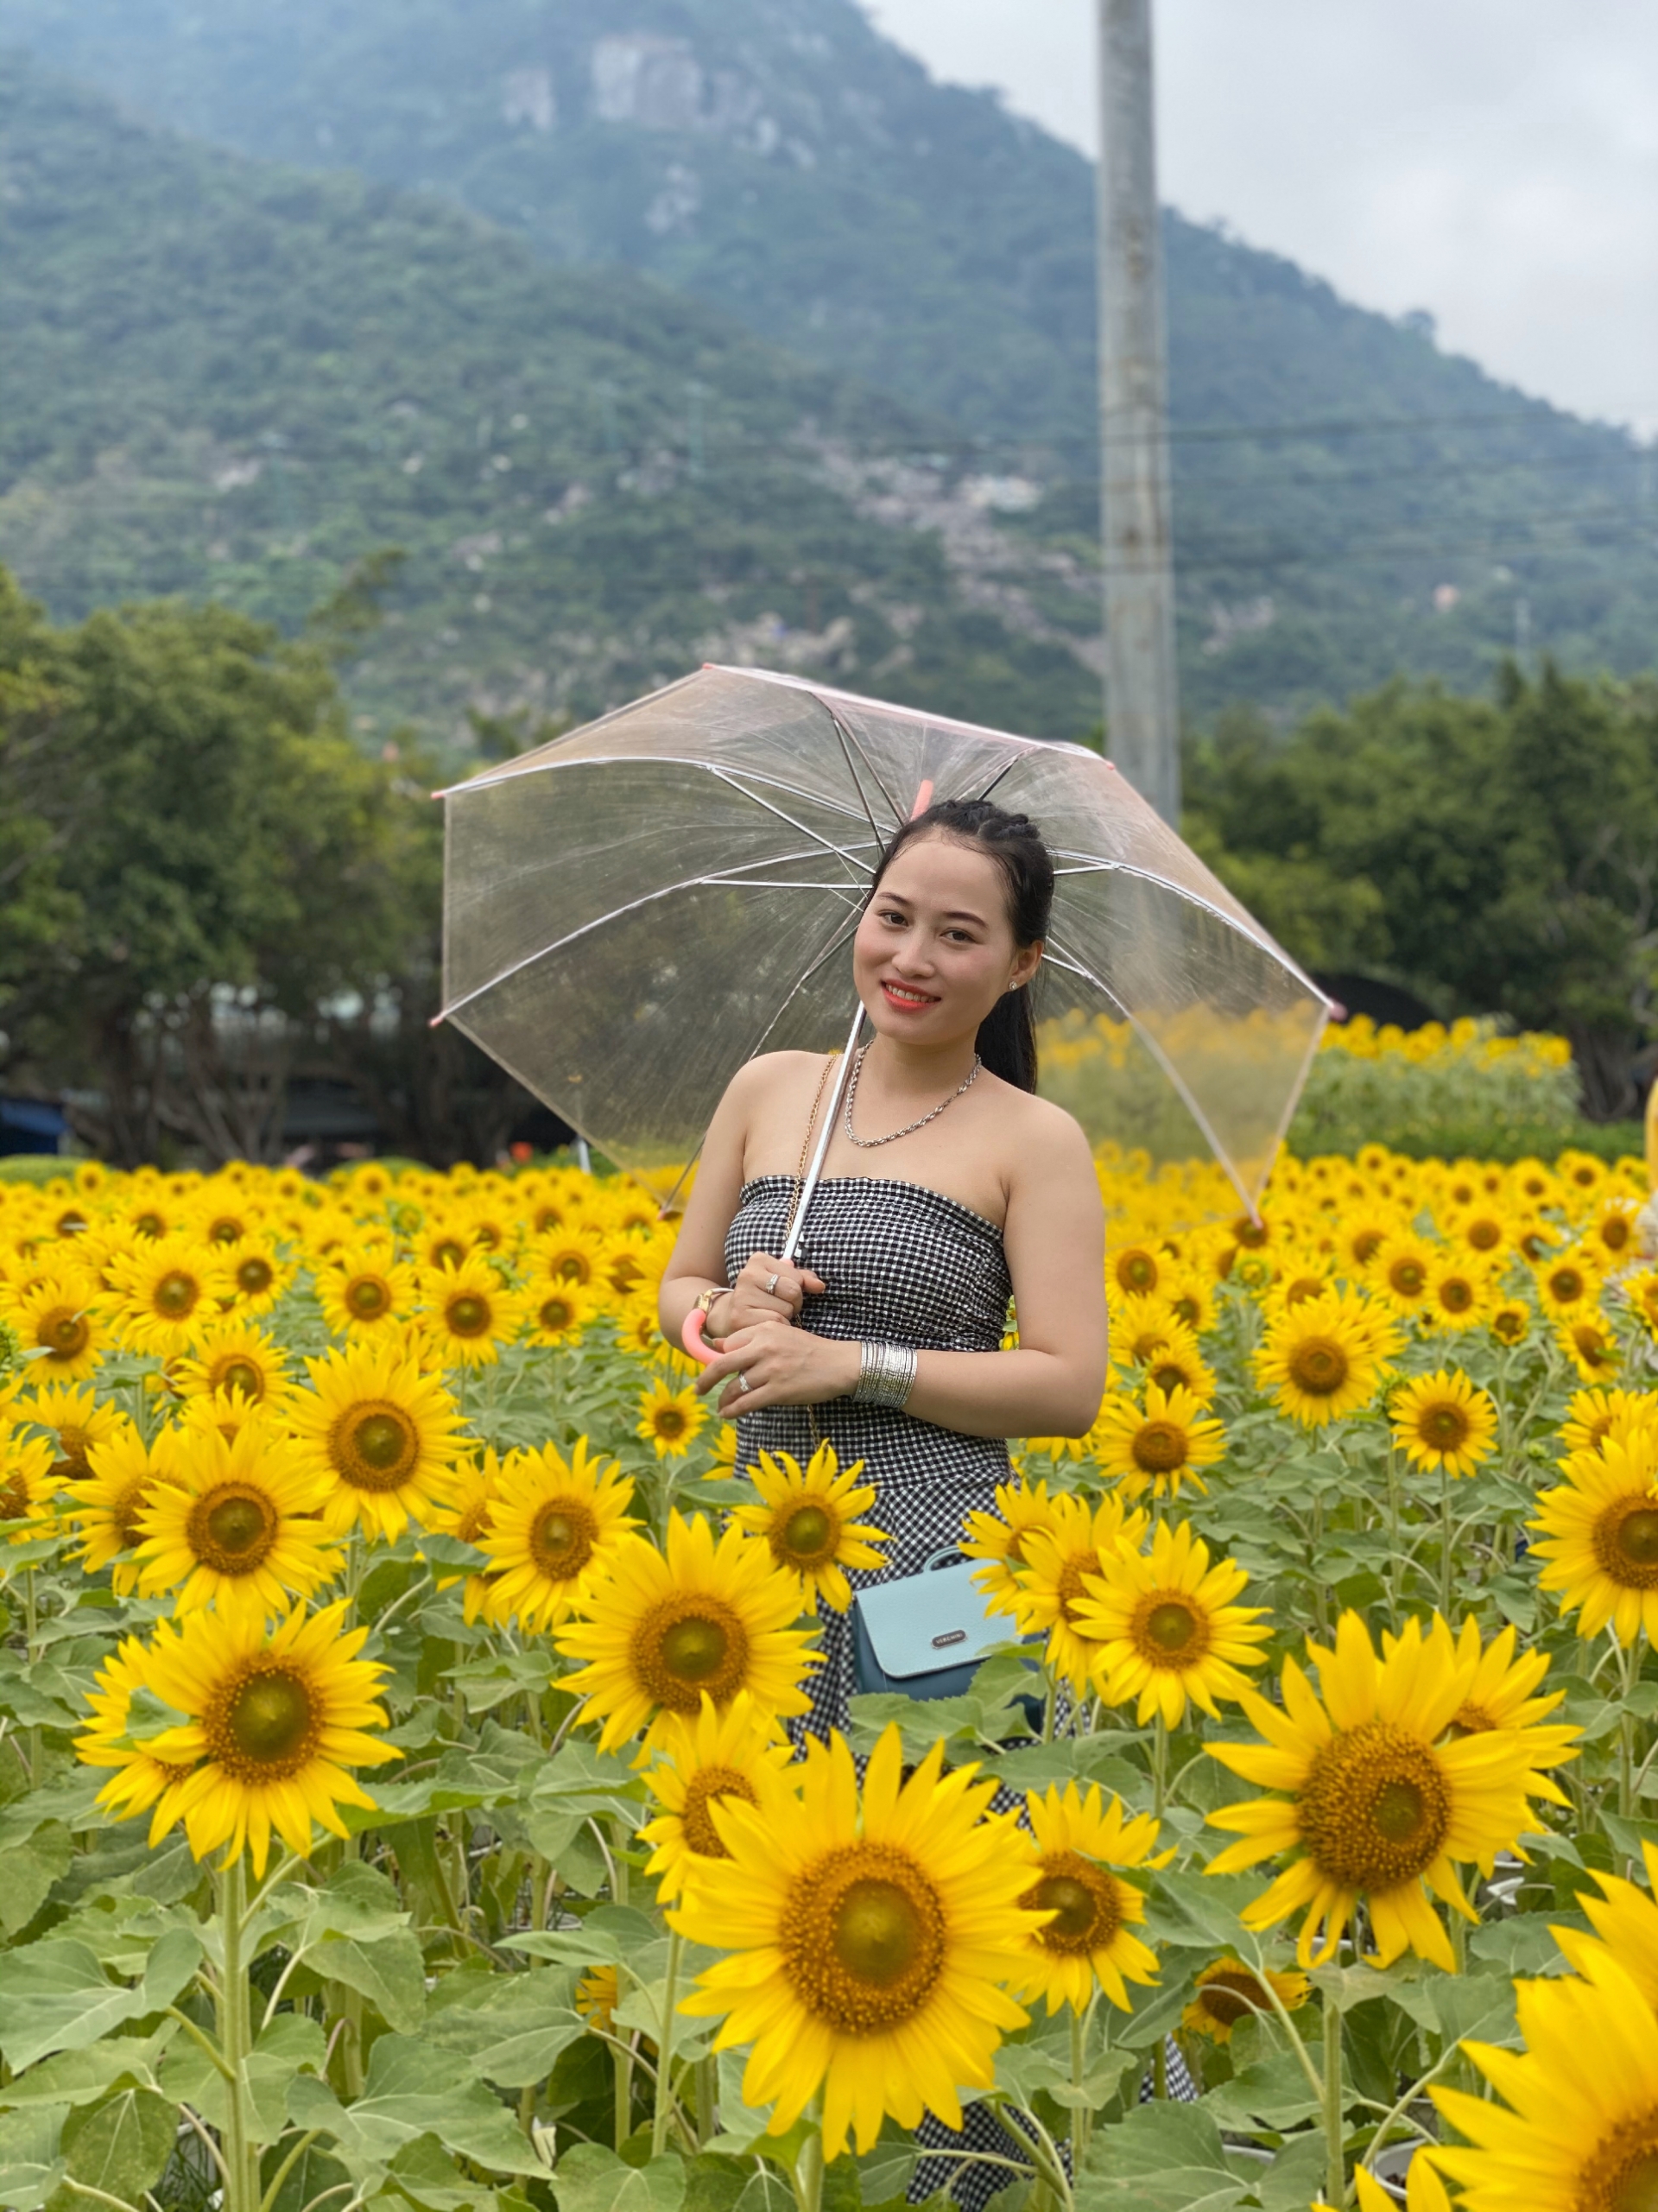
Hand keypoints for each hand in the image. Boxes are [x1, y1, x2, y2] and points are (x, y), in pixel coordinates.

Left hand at [694, 1317, 858, 1417]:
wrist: (840, 1364)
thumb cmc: (812, 1350)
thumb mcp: (781, 1334)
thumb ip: (753, 1338)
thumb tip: (719, 1345)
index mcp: (764, 1329)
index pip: (729, 1344)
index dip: (719, 1358)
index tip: (713, 1369)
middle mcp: (764, 1347)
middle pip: (722, 1364)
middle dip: (705, 1379)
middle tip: (698, 1389)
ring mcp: (770, 1370)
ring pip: (735, 1387)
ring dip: (723, 1399)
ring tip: (720, 1406)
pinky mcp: (778, 1391)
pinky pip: (746, 1403)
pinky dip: (733, 1410)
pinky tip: (727, 1414)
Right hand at [714, 1250, 825, 1339]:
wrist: (729, 1315)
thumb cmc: (763, 1296)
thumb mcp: (782, 1280)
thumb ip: (803, 1278)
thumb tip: (819, 1285)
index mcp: (758, 1260)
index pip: (797, 1276)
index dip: (798, 1288)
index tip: (784, 1293)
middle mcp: (747, 1274)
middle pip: (793, 1292)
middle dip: (794, 1303)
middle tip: (780, 1306)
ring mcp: (742, 1296)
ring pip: (785, 1310)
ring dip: (785, 1317)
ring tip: (771, 1314)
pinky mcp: (739, 1317)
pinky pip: (775, 1323)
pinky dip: (777, 1327)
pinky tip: (765, 1324)